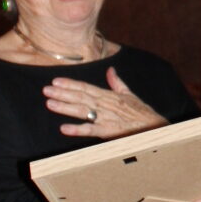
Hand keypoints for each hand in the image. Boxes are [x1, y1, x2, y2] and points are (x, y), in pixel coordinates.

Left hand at [44, 65, 166, 140]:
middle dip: (62, 93)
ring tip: (50, 103)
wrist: (155, 127)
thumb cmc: (142, 113)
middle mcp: (105, 105)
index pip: (86, 87)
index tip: (55, 81)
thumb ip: (117, 83)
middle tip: (46, 90)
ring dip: (65, 107)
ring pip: (82, 111)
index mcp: (109, 95)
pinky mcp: (109, 132)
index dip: (70, 84)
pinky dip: (77, 129)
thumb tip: (110, 70)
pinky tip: (64, 129)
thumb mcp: (130, 94)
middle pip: (80, 97)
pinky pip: (91, 130)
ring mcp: (106, 118)